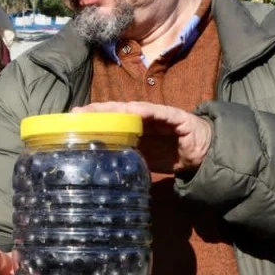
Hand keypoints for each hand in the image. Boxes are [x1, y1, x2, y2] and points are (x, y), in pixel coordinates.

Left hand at [73, 101, 212, 173]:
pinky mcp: (176, 116)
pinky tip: (133, 109)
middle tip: (76, 113)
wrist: (204, 154)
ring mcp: (158, 115)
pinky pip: (160, 112)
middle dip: (96, 111)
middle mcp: (143, 118)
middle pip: (116, 111)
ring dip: (115, 108)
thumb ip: (126, 157)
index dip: (91, 120)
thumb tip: (100, 166)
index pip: (110, 121)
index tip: (71, 121)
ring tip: (97, 109)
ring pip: (133, 108)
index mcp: (134, 129)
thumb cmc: (172, 154)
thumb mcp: (144, 159)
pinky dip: (146, 110)